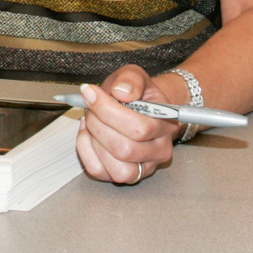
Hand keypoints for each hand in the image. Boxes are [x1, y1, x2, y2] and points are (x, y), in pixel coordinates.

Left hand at [73, 65, 179, 185]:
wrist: (141, 108)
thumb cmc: (137, 94)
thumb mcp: (135, 76)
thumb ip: (131, 80)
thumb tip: (121, 92)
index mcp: (166, 126)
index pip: (138, 128)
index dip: (108, 111)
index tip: (90, 93)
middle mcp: (159, 151)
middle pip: (125, 149)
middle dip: (98, 125)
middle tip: (90, 108)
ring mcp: (144, 168)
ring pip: (116, 169)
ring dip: (94, 141)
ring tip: (90, 121)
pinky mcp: (125, 176)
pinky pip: (100, 171)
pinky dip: (86, 151)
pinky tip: (87, 134)